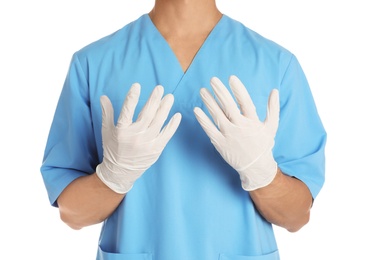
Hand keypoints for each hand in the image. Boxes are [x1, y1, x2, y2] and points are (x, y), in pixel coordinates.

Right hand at [96, 83, 181, 193]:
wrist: (121, 172)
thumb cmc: (113, 149)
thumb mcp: (107, 131)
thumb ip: (107, 113)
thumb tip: (104, 97)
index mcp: (122, 131)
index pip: (127, 110)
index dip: (132, 97)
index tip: (137, 85)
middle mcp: (135, 136)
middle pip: (146, 114)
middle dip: (154, 100)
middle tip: (160, 88)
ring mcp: (147, 143)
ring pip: (158, 122)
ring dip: (165, 108)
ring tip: (169, 97)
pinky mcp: (156, 149)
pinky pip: (166, 135)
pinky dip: (172, 125)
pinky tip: (177, 115)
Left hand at [193, 75, 278, 190]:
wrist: (255, 167)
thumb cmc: (263, 145)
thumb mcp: (271, 126)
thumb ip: (272, 108)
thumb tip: (275, 90)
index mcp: (252, 122)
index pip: (245, 102)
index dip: (238, 89)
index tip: (231, 78)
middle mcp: (240, 127)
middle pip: (228, 106)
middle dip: (220, 92)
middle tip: (212, 80)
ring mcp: (229, 135)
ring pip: (217, 115)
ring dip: (209, 102)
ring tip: (202, 91)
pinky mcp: (220, 143)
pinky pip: (209, 130)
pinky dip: (202, 120)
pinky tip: (196, 110)